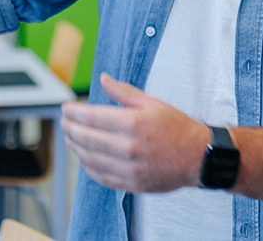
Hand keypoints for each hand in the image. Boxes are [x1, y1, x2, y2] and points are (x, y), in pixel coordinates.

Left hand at [60, 73, 208, 192]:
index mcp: (132, 124)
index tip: (66, 108)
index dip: (73, 113)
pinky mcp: (131, 183)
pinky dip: (88, 166)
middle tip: (64, 122)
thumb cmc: (177, 128)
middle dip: (70, 128)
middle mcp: (128, 147)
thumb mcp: (152, 103)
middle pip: (86, 138)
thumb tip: (103, 79)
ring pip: (89, 158)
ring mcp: (129, 168)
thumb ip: (123, 92)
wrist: (199, 157)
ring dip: (75, 147)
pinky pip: (100, 176)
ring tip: (70, 138)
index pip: (91, 118)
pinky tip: (85, 157)